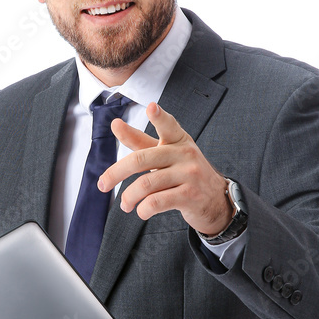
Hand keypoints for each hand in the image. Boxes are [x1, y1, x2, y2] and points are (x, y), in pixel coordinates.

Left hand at [98, 102, 231, 234]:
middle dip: (116, 173)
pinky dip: (143, 209)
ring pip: (146, 184)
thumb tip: (115, 124)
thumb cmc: (184, 173)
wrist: (216, 199)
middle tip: (102, 184)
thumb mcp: (166, 154)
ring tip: (125, 204)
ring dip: (129, 197)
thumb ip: (140, 141)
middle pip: (142, 159)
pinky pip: (157, 202)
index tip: (151, 107)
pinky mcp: (190, 196)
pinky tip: (141, 211)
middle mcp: (185, 154)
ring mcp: (189, 175)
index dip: (159, 117)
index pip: (168, 125)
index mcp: (178, 140)